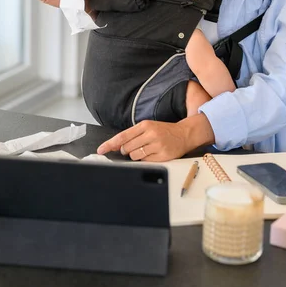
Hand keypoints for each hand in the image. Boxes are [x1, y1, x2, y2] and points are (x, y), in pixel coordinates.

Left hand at [97, 114, 214, 161]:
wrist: (184, 134)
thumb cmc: (164, 131)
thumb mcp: (148, 127)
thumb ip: (132, 135)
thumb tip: (116, 145)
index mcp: (145, 125)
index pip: (123, 136)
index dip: (110, 144)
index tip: (101, 149)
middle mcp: (150, 134)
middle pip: (127, 148)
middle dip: (126, 150)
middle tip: (134, 147)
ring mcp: (157, 146)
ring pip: (135, 156)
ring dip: (136, 155)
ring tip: (145, 150)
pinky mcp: (162, 156)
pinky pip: (145, 161)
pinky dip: (145, 159)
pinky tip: (152, 153)